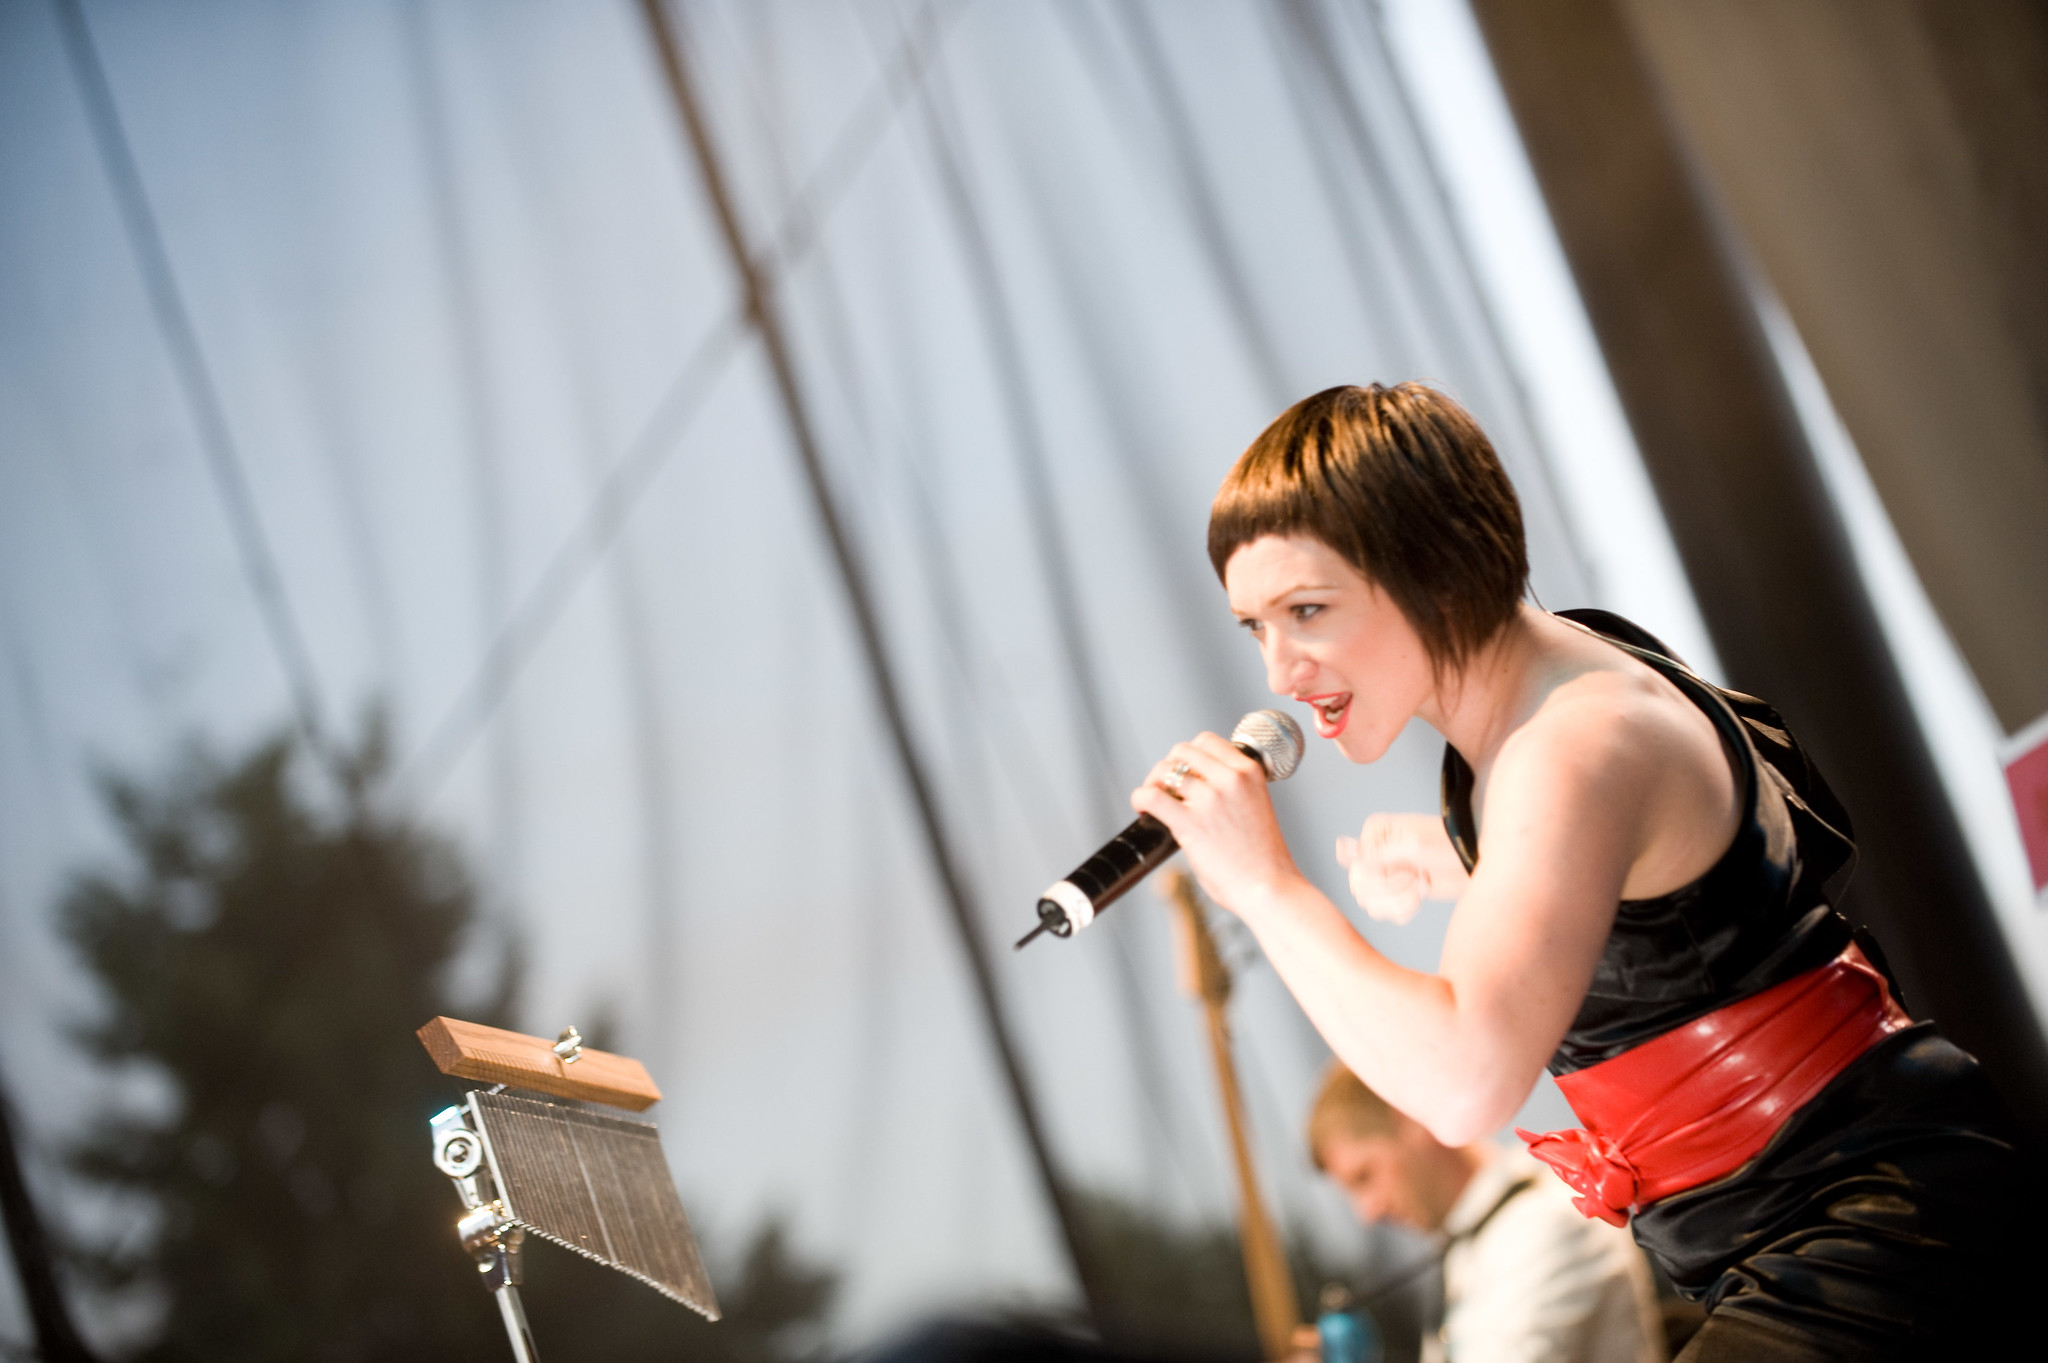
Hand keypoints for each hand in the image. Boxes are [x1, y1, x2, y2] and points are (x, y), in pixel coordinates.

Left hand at [1130, 732, 1302, 916]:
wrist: (1270, 887)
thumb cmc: (1264, 858)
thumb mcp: (1256, 806)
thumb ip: (1231, 791)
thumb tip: (1196, 787)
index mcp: (1249, 772)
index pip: (1207, 741)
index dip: (1190, 755)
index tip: (1185, 771)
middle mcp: (1230, 779)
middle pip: (1182, 751)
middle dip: (1170, 766)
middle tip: (1166, 787)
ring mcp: (1209, 799)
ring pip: (1164, 770)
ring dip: (1153, 783)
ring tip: (1154, 801)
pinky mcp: (1190, 822)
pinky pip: (1151, 796)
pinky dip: (1140, 798)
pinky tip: (1142, 809)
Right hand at [1333, 813, 1467, 923]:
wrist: (1472, 861)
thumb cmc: (1447, 845)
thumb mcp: (1410, 847)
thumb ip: (1373, 854)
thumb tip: (1340, 847)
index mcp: (1373, 835)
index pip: (1357, 870)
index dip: (1381, 877)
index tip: (1407, 868)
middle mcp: (1373, 853)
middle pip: (1361, 890)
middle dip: (1392, 890)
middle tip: (1417, 877)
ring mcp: (1384, 873)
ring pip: (1372, 905)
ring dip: (1399, 901)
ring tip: (1420, 886)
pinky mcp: (1396, 892)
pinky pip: (1385, 913)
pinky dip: (1404, 910)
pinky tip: (1420, 895)